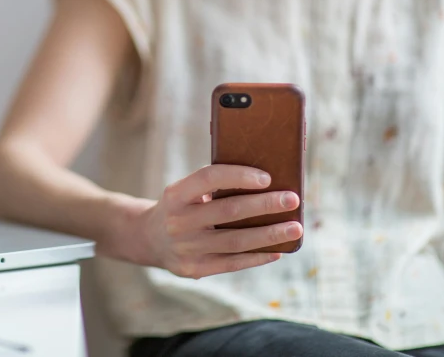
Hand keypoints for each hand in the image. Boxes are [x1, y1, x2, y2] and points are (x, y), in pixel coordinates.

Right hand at [136, 165, 302, 278]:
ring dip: (269, 234)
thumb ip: (213, 188)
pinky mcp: (193, 269)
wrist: (149, 238)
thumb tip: (266, 185)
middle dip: (265, 205)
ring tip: (295, 228)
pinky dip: (257, 257)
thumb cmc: (181, 207)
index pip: (209, 178)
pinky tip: (278, 250)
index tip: (267, 178)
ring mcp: (185, 248)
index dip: (239, 176)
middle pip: (228, 211)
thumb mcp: (185, 191)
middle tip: (293, 199)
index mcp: (176, 194)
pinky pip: (232, 263)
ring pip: (235, 241)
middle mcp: (177, 221)